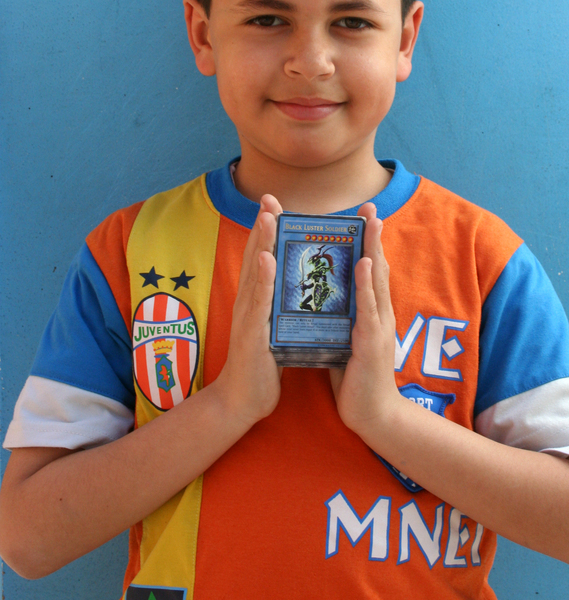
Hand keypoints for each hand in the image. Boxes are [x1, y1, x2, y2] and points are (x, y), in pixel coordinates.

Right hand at [214, 194, 282, 427]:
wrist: (242, 401)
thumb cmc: (262, 365)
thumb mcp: (273, 328)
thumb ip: (279, 307)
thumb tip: (295, 289)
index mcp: (257, 300)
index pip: (262, 259)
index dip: (266, 231)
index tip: (273, 204)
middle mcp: (249, 302)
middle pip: (256, 257)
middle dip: (262, 226)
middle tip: (268, 198)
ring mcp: (249, 316)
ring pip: (256, 273)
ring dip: (261, 242)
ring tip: (268, 216)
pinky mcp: (253, 332)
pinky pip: (258, 301)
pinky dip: (262, 278)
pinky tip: (266, 259)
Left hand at [330, 202, 400, 438]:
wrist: (373, 415)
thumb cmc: (357, 380)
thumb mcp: (347, 341)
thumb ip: (341, 321)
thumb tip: (324, 304)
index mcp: (371, 313)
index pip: (369, 271)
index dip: (367, 244)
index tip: (364, 217)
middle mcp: (378, 313)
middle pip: (376, 267)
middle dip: (373, 236)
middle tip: (371, 207)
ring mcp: (378, 325)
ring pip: (375, 279)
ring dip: (373, 248)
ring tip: (370, 222)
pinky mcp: (371, 340)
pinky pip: (368, 305)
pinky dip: (365, 282)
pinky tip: (362, 263)